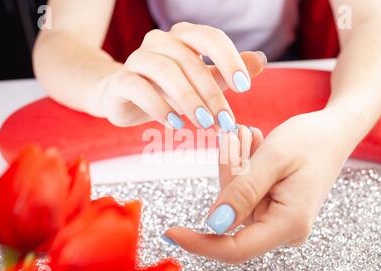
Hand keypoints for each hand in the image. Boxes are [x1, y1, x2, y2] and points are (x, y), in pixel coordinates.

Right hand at [95, 22, 266, 128]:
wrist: (122, 97)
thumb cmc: (166, 89)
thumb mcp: (200, 82)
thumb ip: (225, 72)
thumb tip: (260, 60)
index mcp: (183, 36)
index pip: (210, 38)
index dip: (229, 60)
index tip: (244, 87)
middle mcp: (160, 41)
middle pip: (190, 60)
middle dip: (211, 93)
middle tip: (224, 121)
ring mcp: (137, 59)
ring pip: (165, 71)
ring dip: (188, 99)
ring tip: (203, 123)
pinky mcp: (120, 80)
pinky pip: (139, 88)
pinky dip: (159, 107)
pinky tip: (175, 124)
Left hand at [164, 109, 354, 262]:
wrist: (333, 133)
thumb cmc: (310, 141)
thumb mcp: (273, 158)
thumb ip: (242, 191)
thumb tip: (213, 224)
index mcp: (289, 223)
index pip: (235, 249)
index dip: (200, 244)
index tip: (170, 233)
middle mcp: (283, 230)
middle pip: (230, 218)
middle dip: (227, 177)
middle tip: (238, 138)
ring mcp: (277, 221)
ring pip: (232, 203)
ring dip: (234, 169)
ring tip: (251, 138)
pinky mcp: (271, 211)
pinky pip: (241, 195)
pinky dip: (240, 171)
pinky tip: (254, 147)